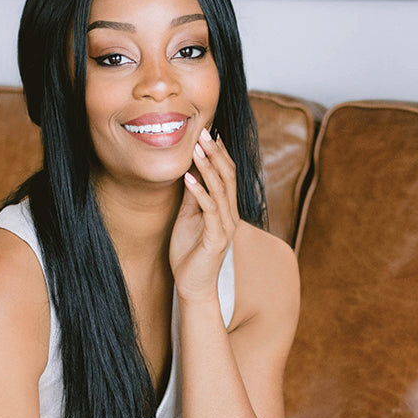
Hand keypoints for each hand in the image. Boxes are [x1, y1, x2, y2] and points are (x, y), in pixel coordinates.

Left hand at [169, 128, 239, 303]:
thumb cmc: (189, 255)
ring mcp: (226, 227)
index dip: (220, 154)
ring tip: (196, 148)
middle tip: (204, 132)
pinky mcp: (216, 238)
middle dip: (216, 153)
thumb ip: (193, 198)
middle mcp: (230, 216)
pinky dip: (198, 191)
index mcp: (225, 210)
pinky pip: (210, 209)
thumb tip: (190, 172)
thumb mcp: (188, 219)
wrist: (192, 286)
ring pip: (221, 189)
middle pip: (228, 176)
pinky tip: (188, 177)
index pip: (227, 175)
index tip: (209, 133)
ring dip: (208, 166)